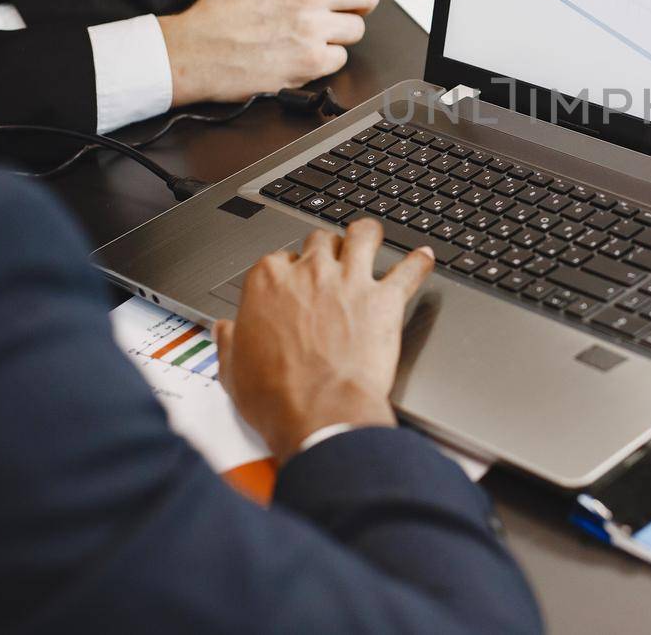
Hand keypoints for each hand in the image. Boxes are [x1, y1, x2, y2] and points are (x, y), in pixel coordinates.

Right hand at [157, 0, 379, 105]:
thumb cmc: (218, 16)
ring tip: (310, 37)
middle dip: (360, 3)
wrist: (193, 54)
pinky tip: (300, 56)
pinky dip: (325, 60)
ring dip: (339, 35)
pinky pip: (340, 59)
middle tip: (347, 11)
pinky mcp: (312, 63)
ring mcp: (313, 30)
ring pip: (357, 30)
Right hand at [214, 220, 433, 464]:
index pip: (279, 259)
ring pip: (363, 235)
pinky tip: (424, 258)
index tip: (293, 284)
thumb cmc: (278, 397)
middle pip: (320, 241)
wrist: (320, 415)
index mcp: (268, 283)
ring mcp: (349, 282)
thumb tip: (226, 330)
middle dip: (326, 250)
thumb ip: (230, 341)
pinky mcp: (384, 300)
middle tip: (332, 264)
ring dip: (368, 235)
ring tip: (373, 238)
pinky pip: (409, 269)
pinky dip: (419, 262)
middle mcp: (310, 273)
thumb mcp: (233, 371)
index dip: (289, 272)